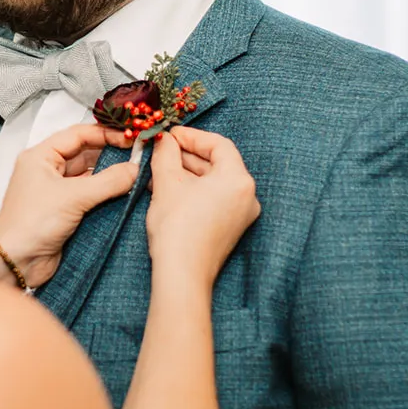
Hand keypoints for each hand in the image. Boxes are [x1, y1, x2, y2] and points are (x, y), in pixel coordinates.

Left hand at [0, 124, 139, 286]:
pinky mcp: (64, 210)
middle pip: (85, 153)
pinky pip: (89, 196)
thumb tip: (134, 170)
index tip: (129, 137)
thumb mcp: (73, 197)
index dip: (105, 133)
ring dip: (110, 175)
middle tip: (137, 155)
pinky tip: (124, 193)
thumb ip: (108, 181)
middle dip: (111, 154)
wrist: (16, 261)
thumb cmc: (30, 223)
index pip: (77, 134)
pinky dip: (106, 194)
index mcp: (40, 156)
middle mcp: (47, 170)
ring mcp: (56, 191)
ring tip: (135, 173)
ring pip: (89, 175)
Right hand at [146, 126, 260, 283]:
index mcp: (238, 179)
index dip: (192, 136)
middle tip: (162, 150)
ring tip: (160, 170)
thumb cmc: (177, 228)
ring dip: (188, 173)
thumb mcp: (167, 182)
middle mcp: (246, 195)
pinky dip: (195, 190)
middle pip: (218, 163)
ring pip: (214, 182)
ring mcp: (241, 214)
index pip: (218, 144)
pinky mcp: (231, 228)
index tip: (170, 135)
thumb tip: (163, 140)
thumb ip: (165, 153)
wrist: (182, 273)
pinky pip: (214, 199)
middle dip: (187, 155)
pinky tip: (170, 190)